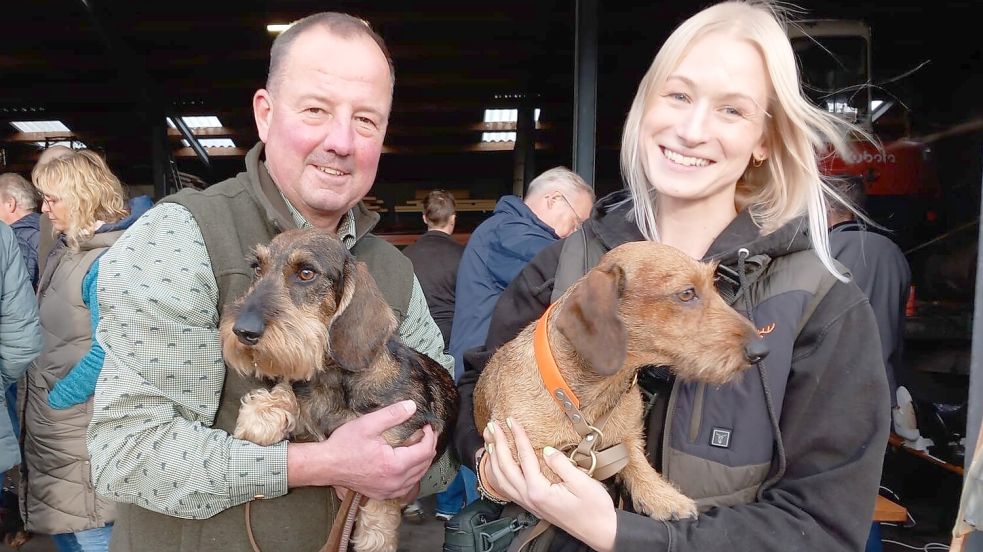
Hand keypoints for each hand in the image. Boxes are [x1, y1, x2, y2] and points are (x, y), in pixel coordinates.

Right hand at [288, 400, 436, 499]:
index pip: (425, 451)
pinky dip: (413, 474)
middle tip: (427, 433)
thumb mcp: (368, 424)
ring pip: (418, 477)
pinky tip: (409, 464)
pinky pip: (407, 486)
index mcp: (394, 465)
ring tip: (420, 445)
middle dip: (429, 446)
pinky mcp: (383, 494)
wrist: (326, 465)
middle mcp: (395, 481)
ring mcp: (389, 490)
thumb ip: (392, 414)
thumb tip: (412, 406)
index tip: (427, 425)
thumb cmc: (344, 445)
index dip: (430, 436)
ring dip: (423, 461)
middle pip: (425, 464)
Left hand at [482, 418, 617, 551]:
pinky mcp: (531, 505)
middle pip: (505, 467)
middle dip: (497, 444)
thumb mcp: (582, 483)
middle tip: (492, 426)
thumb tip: (547, 450)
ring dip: (493, 458)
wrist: (600, 531)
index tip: (511, 420)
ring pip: (501, 479)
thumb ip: (562, 464)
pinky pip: (506, 488)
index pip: (524, 458)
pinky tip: (496, 464)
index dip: (517, 436)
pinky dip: (497, 474)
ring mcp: (528, 503)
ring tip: (489, 440)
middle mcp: (529, 498)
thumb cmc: (595, 509)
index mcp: (540, 491)